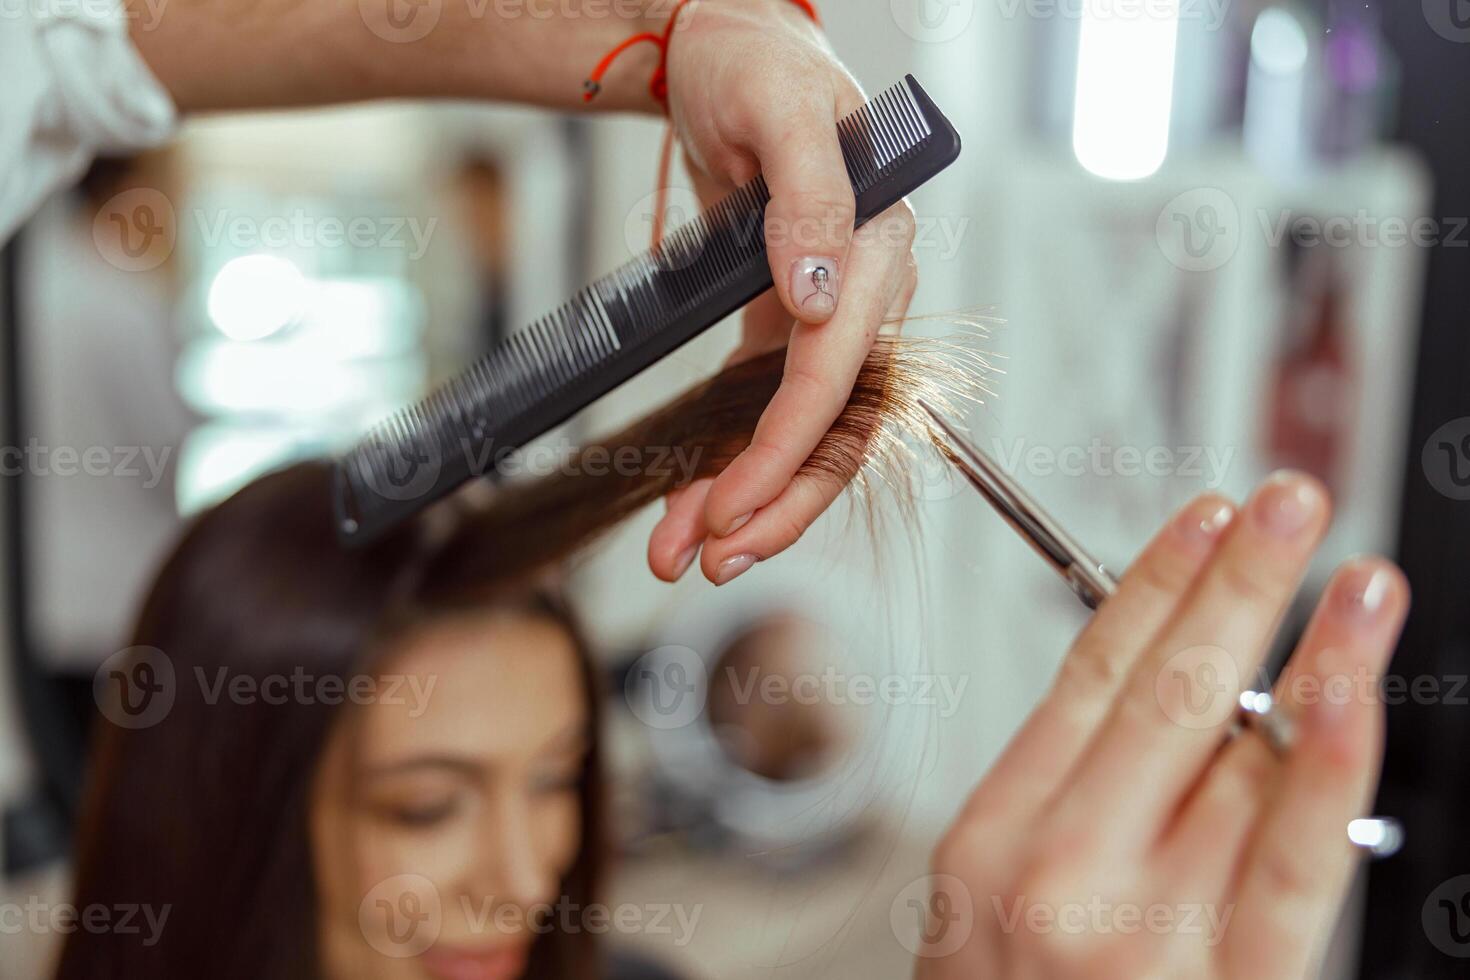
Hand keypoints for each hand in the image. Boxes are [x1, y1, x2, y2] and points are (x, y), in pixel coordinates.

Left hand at [647, 0, 918, 584]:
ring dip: (744, 499)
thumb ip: (810, 199)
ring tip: (678, 553)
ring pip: (799, 436)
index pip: (839, 377)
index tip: (730, 511)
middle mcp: (861, 294)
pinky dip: (729, 458)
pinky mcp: (781, 321)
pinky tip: (690, 501)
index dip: (785, 451)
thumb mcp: (781, 111)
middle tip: (707, 563)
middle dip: (774, 507)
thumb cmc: (757, 68)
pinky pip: (763, 407)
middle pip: (835, 432)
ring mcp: (823, 315)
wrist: (727, 52)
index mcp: (877, 250)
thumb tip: (817, 293)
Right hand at [917, 473, 1409, 978]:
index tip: (1199, 520)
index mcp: (990, 842)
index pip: (1083, 677)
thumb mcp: (996, 913)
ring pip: (1229, 759)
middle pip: (1155, 691)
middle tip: (1281, 498)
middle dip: (1229, 580)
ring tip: (1348, 572)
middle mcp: (1054, 873)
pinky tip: (1347, 685)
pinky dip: (1322, 756)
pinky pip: (1285, 854)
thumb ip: (1082, 809)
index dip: (1149, 587)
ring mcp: (1134, 932)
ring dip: (1296, 649)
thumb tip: (1197, 706)